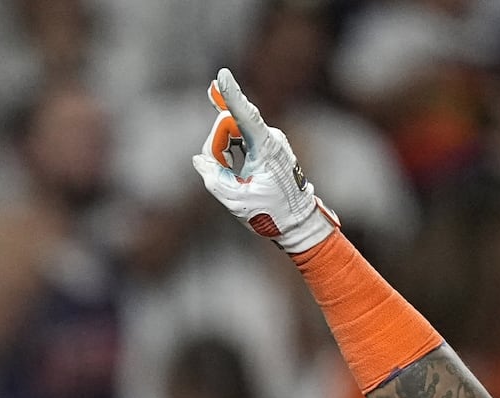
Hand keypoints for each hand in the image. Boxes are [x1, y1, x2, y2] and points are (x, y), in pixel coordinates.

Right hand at [190, 67, 339, 253]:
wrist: (299, 222)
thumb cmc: (271, 213)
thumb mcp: (235, 200)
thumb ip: (212, 177)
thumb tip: (200, 159)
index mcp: (266, 148)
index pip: (244, 115)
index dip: (230, 95)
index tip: (222, 74)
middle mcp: (270, 137)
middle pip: (228, 125)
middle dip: (216, 146)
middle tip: (221, 172)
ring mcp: (269, 139)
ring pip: (232, 132)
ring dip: (222, 152)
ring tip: (232, 175)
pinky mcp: (265, 144)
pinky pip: (239, 137)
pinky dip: (228, 149)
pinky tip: (223, 141)